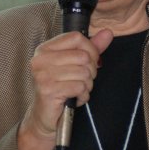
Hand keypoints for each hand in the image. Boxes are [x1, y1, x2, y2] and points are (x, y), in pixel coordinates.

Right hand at [18, 29, 112, 149]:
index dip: (91, 49)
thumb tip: (108, 32)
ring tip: (77, 91)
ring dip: (86, 85)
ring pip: (83, 72)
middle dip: (90, 71)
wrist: (46, 117)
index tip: (91, 62)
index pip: (76, 38)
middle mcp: (41, 60)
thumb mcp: (75, 65)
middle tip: (82, 81)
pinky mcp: (48, 90)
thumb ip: (91, 48)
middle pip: (83, 56)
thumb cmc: (60, 89)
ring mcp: (43, 75)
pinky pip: (79, 87)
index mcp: (45, 49)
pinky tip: (75, 99)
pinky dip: (83, 96)